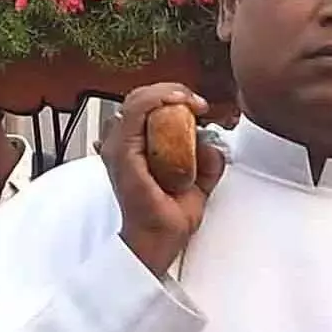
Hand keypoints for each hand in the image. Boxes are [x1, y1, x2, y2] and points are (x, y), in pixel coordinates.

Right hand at [101, 85, 221, 276]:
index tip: (198, 105)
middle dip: (173, 92)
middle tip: (196, 102)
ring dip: (168, 94)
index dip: (173, 96)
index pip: (147, 105)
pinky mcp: (122, 152)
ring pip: (138, 100)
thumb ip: (207, 160)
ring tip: (190, 102)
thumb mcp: (199, 181)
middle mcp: (122, 144)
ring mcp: (118, 147)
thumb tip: (212, 145)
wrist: (158, 239)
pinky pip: (135, 114)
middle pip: (141, 97)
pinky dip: (157, 101)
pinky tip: (178, 103)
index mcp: (135, 147)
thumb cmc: (168, 215)